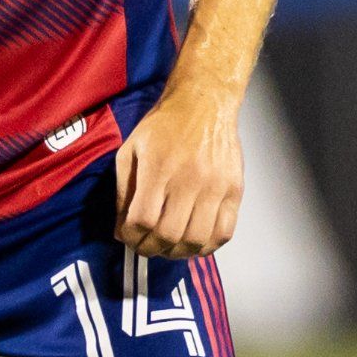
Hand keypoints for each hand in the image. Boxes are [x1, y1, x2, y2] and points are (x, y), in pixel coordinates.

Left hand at [112, 87, 240, 257]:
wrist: (204, 104)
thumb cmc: (164, 127)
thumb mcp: (130, 151)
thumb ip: (124, 191)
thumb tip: (121, 230)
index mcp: (158, 168)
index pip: (142, 220)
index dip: (131, 237)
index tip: (128, 238)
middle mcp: (188, 179)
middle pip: (168, 234)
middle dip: (151, 248)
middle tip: (146, 247)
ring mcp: (215, 187)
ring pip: (196, 239)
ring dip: (178, 252)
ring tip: (168, 248)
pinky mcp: (234, 190)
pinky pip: (224, 232)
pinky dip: (207, 246)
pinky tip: (194, 243)